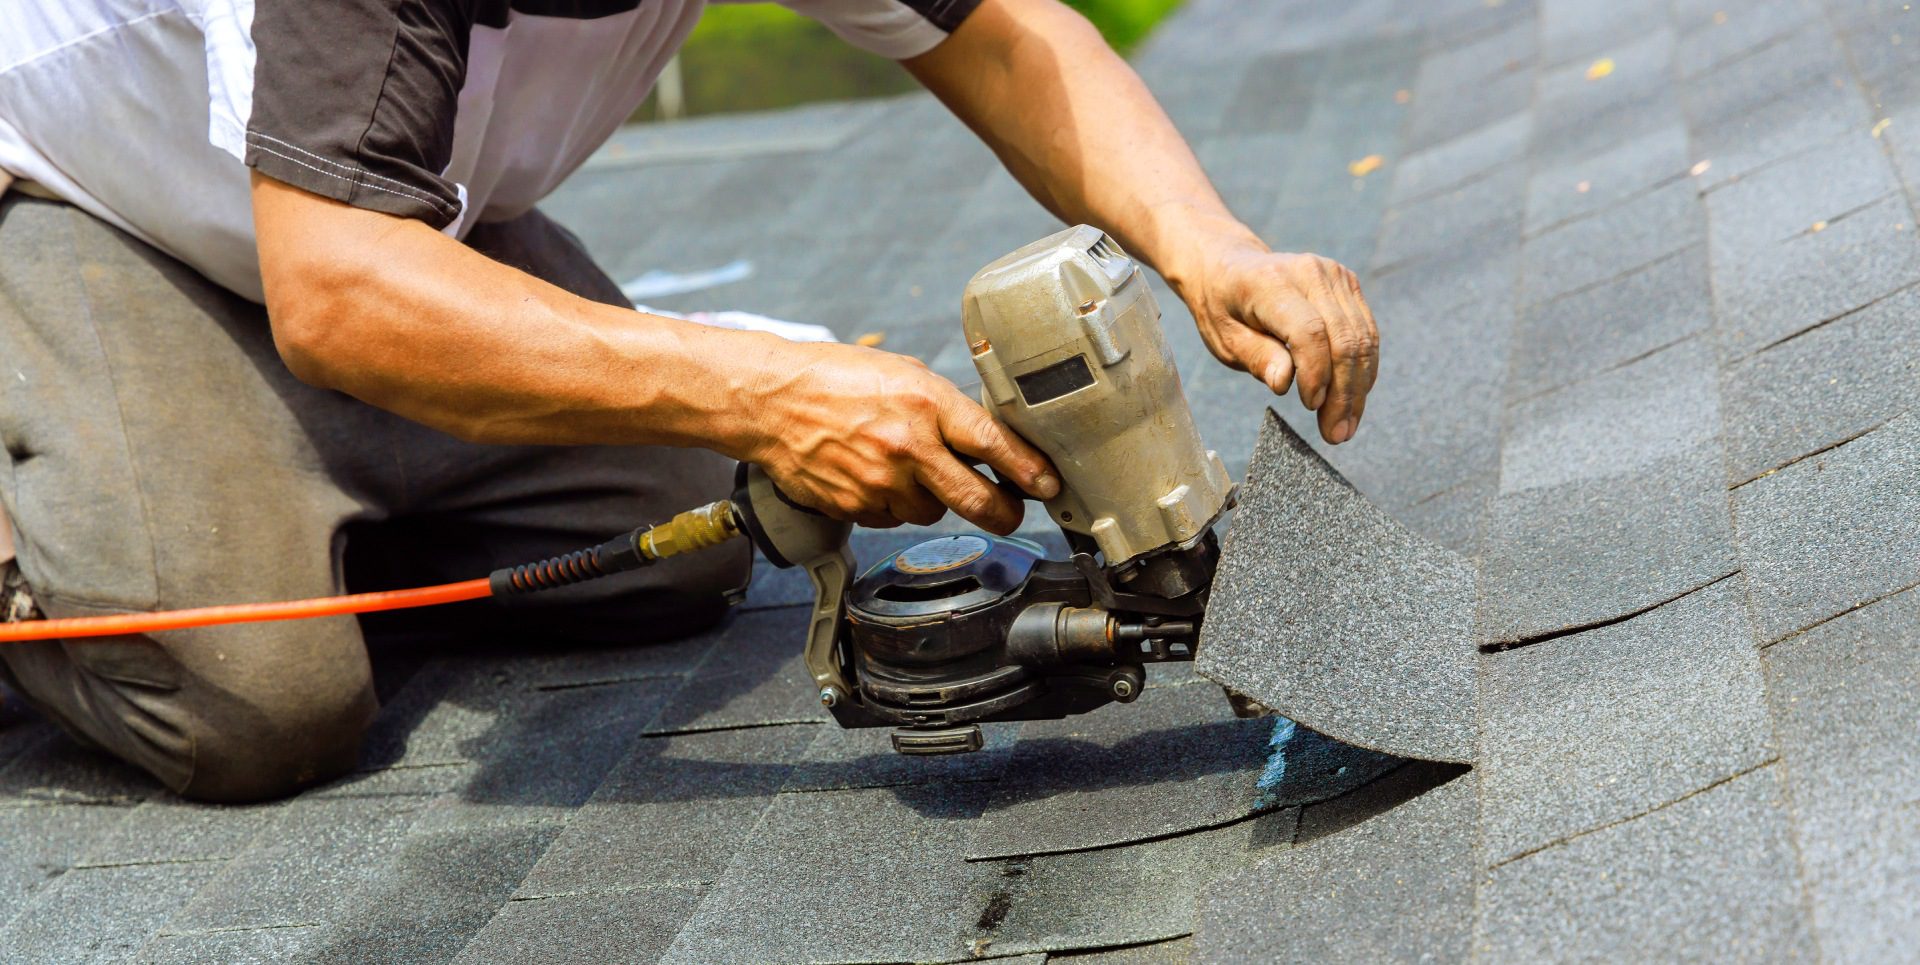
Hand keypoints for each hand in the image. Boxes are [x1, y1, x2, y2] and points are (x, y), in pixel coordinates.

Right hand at [738, 341, 1059, 532]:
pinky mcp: (856, 507)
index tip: (1048, 485)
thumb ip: (945, 408)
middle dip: (1004, 512)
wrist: (770, 401)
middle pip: (975, 500)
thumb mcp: (902, 374)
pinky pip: (893, 518)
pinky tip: (874, 475)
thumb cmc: (836, 378)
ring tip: (907, 468)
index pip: (993, 444)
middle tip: (1013, 512)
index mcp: (925, 403)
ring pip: (932, 513)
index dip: (1028, 470)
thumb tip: (987, 442)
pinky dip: (893, 504)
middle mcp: (907, 446)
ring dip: (933, 500)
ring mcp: (880, 482)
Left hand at [1184, 244, 1379, 443]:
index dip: (1316, 373)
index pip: (1309, 331)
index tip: (1311, 406)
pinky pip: (1367, 332)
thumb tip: (1284, 382)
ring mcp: (1334, 275)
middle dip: (1344, 393)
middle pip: (1343, 339)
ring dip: (1358, 388)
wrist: (1230, 265)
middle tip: (1336, 434)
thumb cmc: (1222, 306)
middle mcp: (1310, 272)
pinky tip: (1351, 399)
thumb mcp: (1224, 338)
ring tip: (1345, 426)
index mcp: (1271, 282)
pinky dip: (1363, 369)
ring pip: (1363, 339)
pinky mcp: (1348, 284)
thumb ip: (1256, 357)